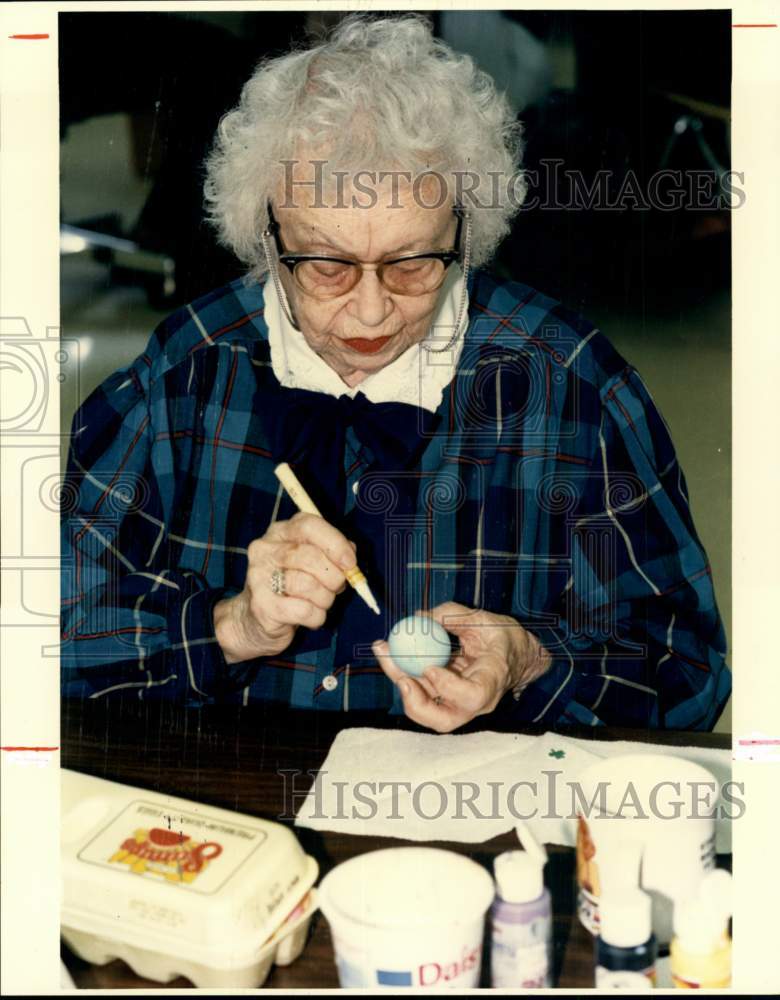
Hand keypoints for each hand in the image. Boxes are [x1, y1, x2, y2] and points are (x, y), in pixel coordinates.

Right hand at [214, 512, 355, 663]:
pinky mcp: (261, 605)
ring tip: (322, 602)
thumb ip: (332, 552)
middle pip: (309, 556)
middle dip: (334, 576)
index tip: (350, 562)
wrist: (255, 619)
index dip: (335, 543)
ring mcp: (258, 577)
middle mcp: (264, 550)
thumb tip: (350, 554)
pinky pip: (303, 610)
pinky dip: (317, 616)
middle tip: (337, 587)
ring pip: (308, 585)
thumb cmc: (292, 586)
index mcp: (280, 532)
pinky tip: (312, 616)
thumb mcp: (312, 562)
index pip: (308, 525)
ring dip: (325, 598)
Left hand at [372, 601, 551, 732]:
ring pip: (425, 708)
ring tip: (384, 651)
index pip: (473, 696)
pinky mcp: (444, 699)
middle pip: (443, 720)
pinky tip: (389, 653)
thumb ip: (453, 615)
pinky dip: (403, 675)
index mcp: (492, 680)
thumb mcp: (485, 620)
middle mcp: (475, 702)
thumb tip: (420, 616)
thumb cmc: (503, 638)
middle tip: (399, 676)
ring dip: (400, 681)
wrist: (514, 657)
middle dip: (415, 702)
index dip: (448, 687)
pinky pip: (421, 694)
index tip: (430, 668)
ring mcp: (459, 705)